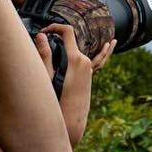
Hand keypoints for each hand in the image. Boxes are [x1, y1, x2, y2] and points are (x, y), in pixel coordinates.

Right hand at [33, 24, 100, 146]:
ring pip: (94, 51)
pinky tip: (109, 47)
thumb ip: (44, 55)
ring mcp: (89, 71)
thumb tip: (41, 35)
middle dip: (63, 35)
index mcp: (76, 60)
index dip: (55, 27)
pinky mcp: (89, 79)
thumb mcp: (46, 77)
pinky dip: (104, 54)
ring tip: (110, 40)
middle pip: (76, 41)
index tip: (44, 31)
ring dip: (96, 44)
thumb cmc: (56, 103)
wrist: (70, 123)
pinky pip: (99, 62)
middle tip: (46, 34)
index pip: (68, 32)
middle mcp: (86, 64)